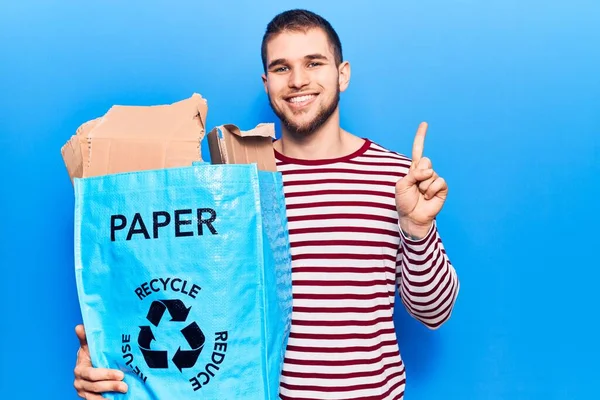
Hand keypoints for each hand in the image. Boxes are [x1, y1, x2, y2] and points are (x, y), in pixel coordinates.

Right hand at [73, 324, 127, 398]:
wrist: (89, 366)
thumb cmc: (90, 354)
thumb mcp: (88, 346)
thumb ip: (85, 338)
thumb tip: (79, 327)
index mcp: (80, 369)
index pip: (92, 374)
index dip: (106, 375)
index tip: (120, 374)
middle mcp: (79, 382)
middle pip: (96, 386)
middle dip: (111, 385)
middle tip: (125, 385)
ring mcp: (84, 392)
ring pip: (96, 395)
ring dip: (110, 393)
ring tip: (124, 390)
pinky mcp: (89, 398)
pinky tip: (115, 399)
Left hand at [395, 122, 447, 237]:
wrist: (412, 216)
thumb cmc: (404, 201)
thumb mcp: (402, 185)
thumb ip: (413, 174)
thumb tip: (429, 171)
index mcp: (414, 169)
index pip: (418, 150)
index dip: (421, 137)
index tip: (424, 124)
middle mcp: (425, 172)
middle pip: (426, 161)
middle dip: (418, 173)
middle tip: (415, 186)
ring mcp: (434, 179)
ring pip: (431, 173)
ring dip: (423, 186)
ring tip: (420, 194)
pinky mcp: (442, 188)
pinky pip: (439, 181)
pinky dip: (431, 190)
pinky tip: (428, 197)